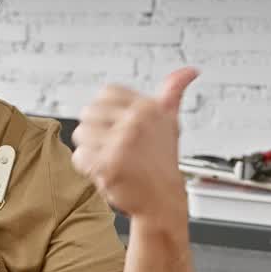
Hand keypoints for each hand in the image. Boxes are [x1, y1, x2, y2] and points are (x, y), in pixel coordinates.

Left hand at [70, 68, 198, 221]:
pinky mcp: (108, 164)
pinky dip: (87, 167)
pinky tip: (106, 171)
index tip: (116, 128)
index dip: (105, 111)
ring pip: (80, 134)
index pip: (105, 93)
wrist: (162, 200)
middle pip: (88, 112)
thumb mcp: (170, 123)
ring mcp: (121, 143)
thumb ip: (173, 93)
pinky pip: (80, 157)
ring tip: (111, 160)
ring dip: (90, 150)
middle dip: (95, 131)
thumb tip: (190, 71)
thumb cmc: (162, 161)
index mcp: (147, 108)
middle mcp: (135, 122)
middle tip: (112, 148)